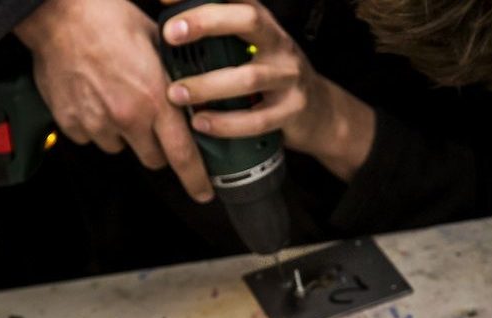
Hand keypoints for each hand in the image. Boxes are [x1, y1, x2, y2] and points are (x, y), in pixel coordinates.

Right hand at [14, 0, 213, 200]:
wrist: (58, 10)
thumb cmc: (109, 18)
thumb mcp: (158, 45)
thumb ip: (176, 81)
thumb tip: (192, 101)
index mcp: (155, 100)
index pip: (183, 155)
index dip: (196, 180)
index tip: (204, 194)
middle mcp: (128, 117)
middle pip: (154, 160)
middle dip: (158, 149)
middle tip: (152, 124)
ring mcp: (98, 123)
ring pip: (121, 148)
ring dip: (124, 135)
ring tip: (115, 100)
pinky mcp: (72, 123)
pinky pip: (90, 138)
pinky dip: (95, 126)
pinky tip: (93, 98)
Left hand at [161, 0, 375, 180]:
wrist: (321, 114)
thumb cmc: (273, 81)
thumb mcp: (254, 53)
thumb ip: (224, 44)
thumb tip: (172, 38)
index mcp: (266, 26)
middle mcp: (280, 45)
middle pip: (248, 20)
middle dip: (206, 22)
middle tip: (170, 34)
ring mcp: (290, 78)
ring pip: (249, 77)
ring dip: (208, 85)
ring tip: (176, 94)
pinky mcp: (293, 111)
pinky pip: (257, 120)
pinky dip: (226, 123)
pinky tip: (202, 124)